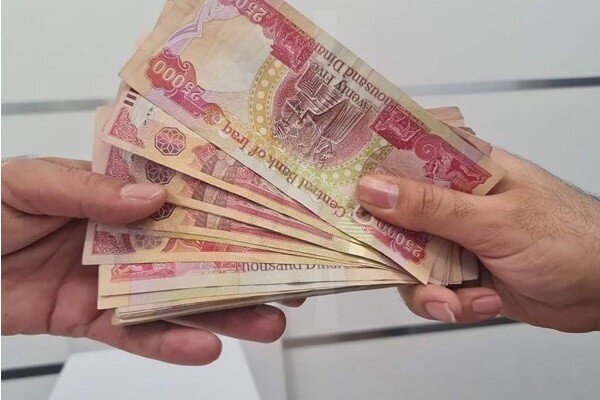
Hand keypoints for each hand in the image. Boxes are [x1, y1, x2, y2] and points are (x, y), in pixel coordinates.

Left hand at [2, 157, 288, 364]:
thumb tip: (152, 196)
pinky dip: (170, 343)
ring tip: (270, 321)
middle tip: (293, 277)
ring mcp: (117, 280)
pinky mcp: (97, 319)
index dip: (229, 205)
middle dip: (246, 266)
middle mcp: (128, 237)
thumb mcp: (26, 184)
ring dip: (225, 312)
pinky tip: (206, 346)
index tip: (275, 212)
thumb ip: (87, 189)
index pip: (183, 197)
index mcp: (117, 194)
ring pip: (180, 298)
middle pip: (196, 252)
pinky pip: (139, 334)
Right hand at [357, 148, 599, 331]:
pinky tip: (480, 302)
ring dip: (427, 289)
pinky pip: (430, 290)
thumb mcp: (494, 220)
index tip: (336, 192)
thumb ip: (431, 207)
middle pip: (392, 217)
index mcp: (460, 168)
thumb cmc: (566, 238)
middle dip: (391, 250)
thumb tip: (372, 189)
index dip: (366, 172)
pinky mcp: (459, 274)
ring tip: (454, 300)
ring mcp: (452, 239)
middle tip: (394, 265)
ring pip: (406, 262)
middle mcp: (450, 201)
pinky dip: (451, 304)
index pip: (401, 157)